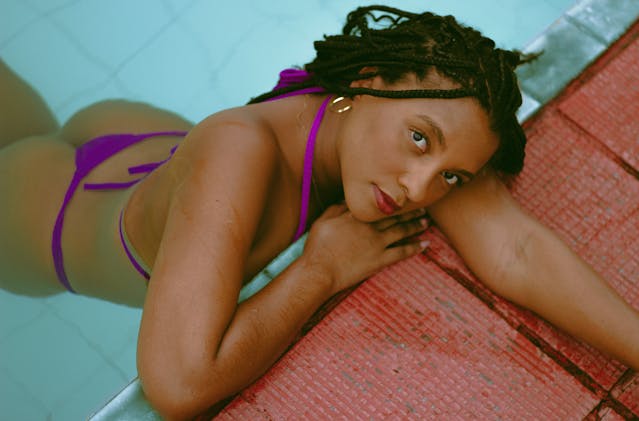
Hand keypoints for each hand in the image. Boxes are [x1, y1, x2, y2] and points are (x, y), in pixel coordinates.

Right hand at [302, 204, 429, 294]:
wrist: (320, 270)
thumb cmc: (317, 246)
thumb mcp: (323, 220)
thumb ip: (337, 208)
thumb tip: (349, 200)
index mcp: (357, 215)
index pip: (379, 205)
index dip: (393, 201)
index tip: (404, 197)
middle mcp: (371, 227)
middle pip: (394, 217)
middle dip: (410, 212)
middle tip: (423, 208)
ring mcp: (377, 244)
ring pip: (402, 231)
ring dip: (416, 226)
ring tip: (426, 222)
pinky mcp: (380, 260)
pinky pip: (401, 252)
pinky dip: (414, 248)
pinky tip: (425, 244)